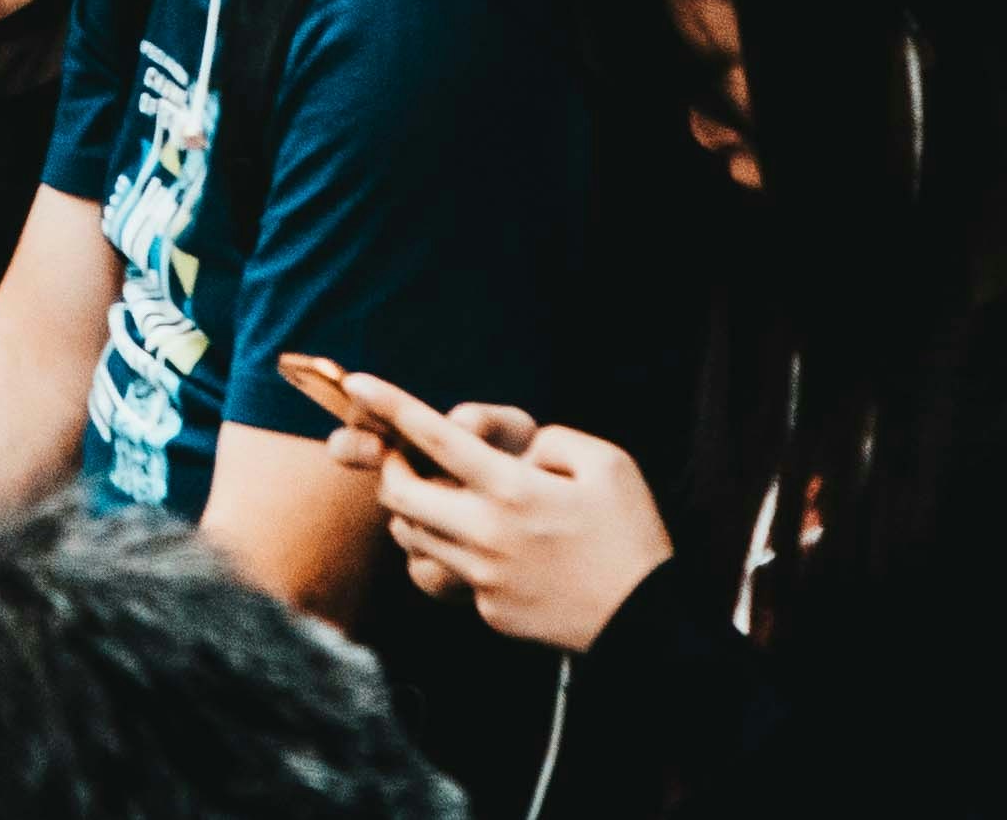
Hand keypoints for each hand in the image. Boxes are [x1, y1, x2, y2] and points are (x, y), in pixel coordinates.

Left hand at [353, 380, 667, 650]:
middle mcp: (486, 533)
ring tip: (438, 502)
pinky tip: (491, 552)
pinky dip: (455, 555)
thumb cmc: (632, 535)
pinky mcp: (488, 611)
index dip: (391, 405)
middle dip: (390, 470)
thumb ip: (552, 442)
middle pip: (398, 495)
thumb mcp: (608, 464)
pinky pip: (450, 574)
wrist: (648, 624)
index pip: (435, 438)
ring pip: (413, 538)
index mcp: (513, 489)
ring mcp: (483, 577)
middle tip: (402, 461)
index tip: (358, 382)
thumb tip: (517, 453)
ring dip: (412, 514)